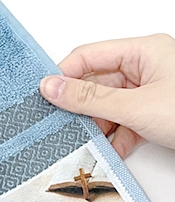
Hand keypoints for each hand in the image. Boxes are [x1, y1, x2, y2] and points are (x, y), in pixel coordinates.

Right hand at [39, 32, 174, 158]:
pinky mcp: (157, 113)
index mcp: (144, 51)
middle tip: (58, 125)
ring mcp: (153, 91)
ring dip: (96, 126)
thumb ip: (90, 98)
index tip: (44, 97)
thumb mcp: (136, 107)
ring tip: (83, 142)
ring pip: (109, 105)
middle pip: (97, 82)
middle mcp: (147, 67)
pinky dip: (114, 136)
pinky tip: (107, 150)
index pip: (88, 56)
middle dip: (80, 107)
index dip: (63, 76)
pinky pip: (125, 121)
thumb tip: (52, 87)